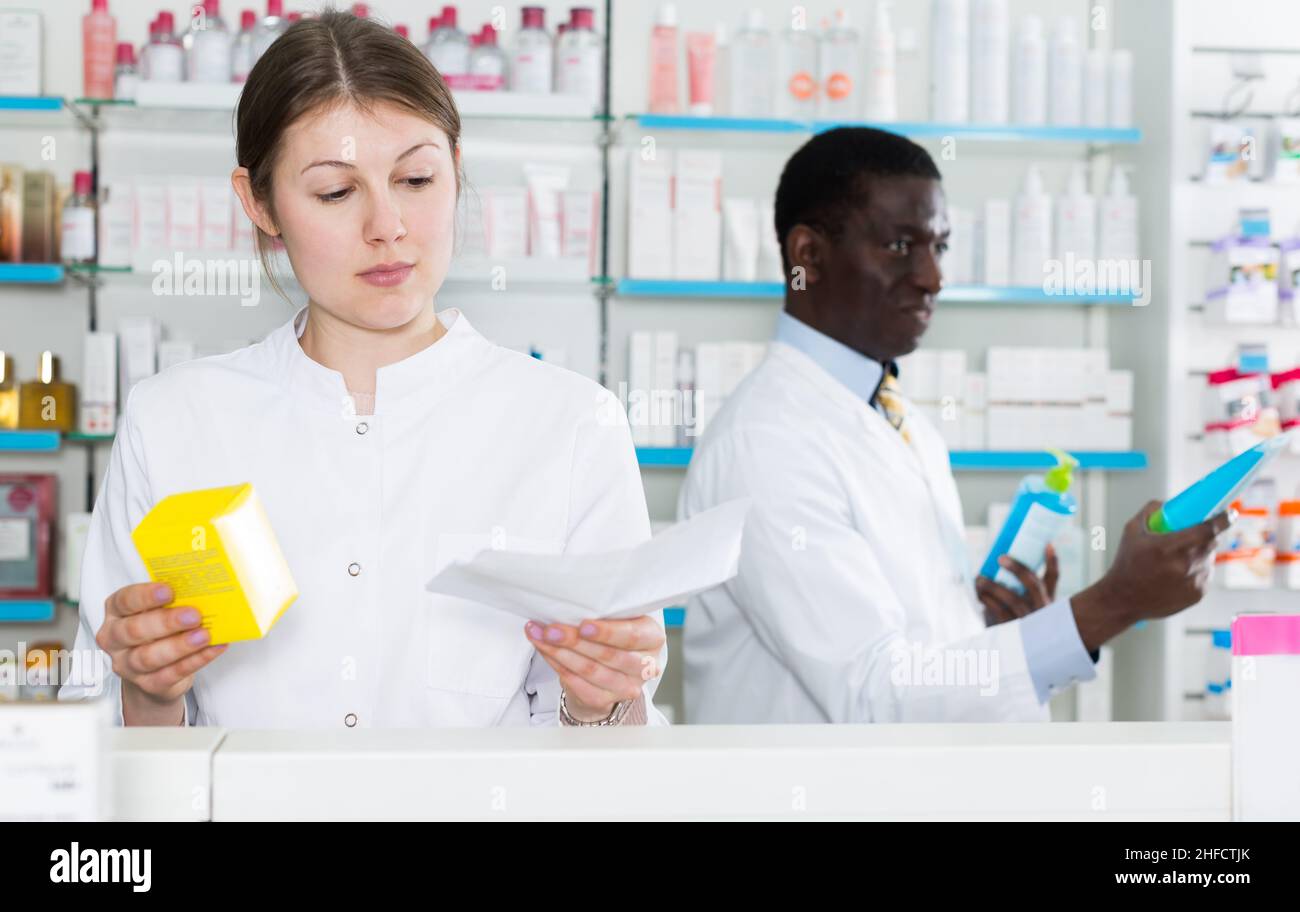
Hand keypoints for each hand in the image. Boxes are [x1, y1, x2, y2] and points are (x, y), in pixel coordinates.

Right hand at [95, 582, 227, 724]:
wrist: (156, 671)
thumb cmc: (157, 631)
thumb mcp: (159, 611)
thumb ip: (173, 600)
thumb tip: (201, 588)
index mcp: (117, 612)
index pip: (124, 601)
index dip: (145, 596)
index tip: (168, 591)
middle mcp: (115, 639)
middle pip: (135, 630)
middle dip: (166, 622)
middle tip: (193, 615)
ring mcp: (128, 664)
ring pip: (149, 657)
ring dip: (180, 646)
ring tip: (204, 636)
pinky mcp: (147, 684)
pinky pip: (170, 674)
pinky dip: (194, 661)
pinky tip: (211, 649)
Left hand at [525, 616, 663, 721]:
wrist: (610, 666)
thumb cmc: (614, 634)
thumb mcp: (619, 617)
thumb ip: (606, 612)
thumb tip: (572, 602)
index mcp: (652, 638)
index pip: (632, 636)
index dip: (607, 632)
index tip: (583, 625)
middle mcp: (644, 665)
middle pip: (608, 655)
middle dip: (574, 641)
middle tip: (550, 629)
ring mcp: (627, 687)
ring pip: (590, 671)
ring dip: (560, 653)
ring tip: (540, 637)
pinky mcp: (606, 700)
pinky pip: (578, 685)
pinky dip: (558, 667)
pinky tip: (545, 652)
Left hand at [976, 544, 1058, 625]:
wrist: (1017, 650)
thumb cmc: (1021, 618)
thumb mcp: (1029, 603)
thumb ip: (1025, 582)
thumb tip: (1008, 556)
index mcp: (1048, 599)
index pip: (1053, 577)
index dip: (1052, 561)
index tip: (1046, 544)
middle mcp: (1042, 609)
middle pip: (1033, 585)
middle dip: (1018, 569)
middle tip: (1000, 558)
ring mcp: (1029, 620)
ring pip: (1013, 599)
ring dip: (995, 586)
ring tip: (980, 578)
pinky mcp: (1013, 630)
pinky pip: (999, 612)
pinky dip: (988, 601)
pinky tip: (979, 593)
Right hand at [1070, 501, 1232, 651]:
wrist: (1123, 599)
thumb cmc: (1126, 564)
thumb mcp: (1131, 531)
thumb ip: (1152, 511)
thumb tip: (1171, 503)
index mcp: (1168, 547)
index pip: (1207, 529)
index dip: (1222, 518)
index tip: (1228, 513)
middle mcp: (1184, 565)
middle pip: (1212, 541)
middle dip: (1207, 534)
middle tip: (1194, 532)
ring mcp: (1194, 581)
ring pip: (1209, 558)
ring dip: (1200, 553)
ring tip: (1177, 559)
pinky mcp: (1199, 594)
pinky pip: (1206, 573)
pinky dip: (1197, 569)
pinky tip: (1178, 573)